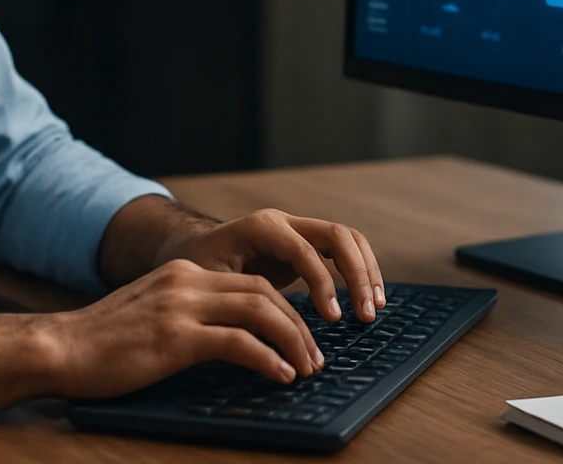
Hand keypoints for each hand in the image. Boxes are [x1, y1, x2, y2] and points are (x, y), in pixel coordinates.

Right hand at [42, 257, 325, 398]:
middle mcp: (186, 282)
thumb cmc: (100, 345)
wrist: (57, 349)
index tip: (302, 338)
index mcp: (183, 274)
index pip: (251, 283)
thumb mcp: (150, 316)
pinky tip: (280, 376)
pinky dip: (267, 359)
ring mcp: (180, 307)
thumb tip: (226, 341)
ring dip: (292, 340)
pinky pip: (237, 343)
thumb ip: (185, 318)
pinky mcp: (174, 337)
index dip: (284, 310)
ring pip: (259, 311)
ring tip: (307, 368)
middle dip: (298, 324)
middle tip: (315, 357)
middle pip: (263, 293)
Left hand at [167, 208, 385, 323]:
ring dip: (367, 271)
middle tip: (365, 314)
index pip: (306, 250)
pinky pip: (343, 251)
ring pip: (348, 239)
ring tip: (374, 308)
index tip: (333, 318)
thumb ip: (239, 301)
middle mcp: (285, 223)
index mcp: (262, 228)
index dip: (323, 284)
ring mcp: (298, 231)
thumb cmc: (194, 268)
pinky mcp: (305, 245)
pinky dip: (360, 271)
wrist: (188, 249)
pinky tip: (367, 299)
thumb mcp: (208, 283)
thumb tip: (268, 339)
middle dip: (358, 274)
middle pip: (338, 235)